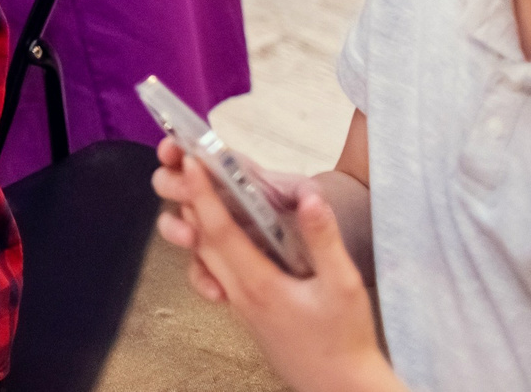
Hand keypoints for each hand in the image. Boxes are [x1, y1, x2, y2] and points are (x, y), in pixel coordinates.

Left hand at [154, 147, 391, 391]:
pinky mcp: (244, 311)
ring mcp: (238, 303)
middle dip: (189, 199)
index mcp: (259, 284)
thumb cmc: (346, 338)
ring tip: (196, 188)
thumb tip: (309, 197)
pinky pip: (214, 273)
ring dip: (195, 222)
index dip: (203, 193)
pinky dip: (207, 248)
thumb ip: (323, 240)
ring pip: (204, 256)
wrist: (339, 387)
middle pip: (201, 239)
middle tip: (184, 162)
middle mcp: (239, 293)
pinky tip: (214, 235)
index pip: (220, 231)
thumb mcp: (344, 286)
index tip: (191, 162)